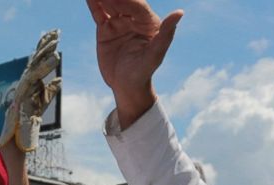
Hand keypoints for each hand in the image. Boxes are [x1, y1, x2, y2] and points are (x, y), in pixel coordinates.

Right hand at [0, 29, 62, 152]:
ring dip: (44, 59)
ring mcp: (21, 95)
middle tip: (55, 33)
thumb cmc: (26, 128)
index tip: (54, 36)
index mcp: (29, 87)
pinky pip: (31, 85)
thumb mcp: (41, 105)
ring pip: (33, 72)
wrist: (15, 148)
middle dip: (44, 47)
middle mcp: (24, 88)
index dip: (45, 50)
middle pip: (35, 63)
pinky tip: (51, 65)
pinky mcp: (19, 103)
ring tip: (56, 49)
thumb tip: (58, 80)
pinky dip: (41, 74)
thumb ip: (48, 93)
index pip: (37, 64)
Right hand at [87, 0, 183, 127]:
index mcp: (149, 23)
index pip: (137, 6)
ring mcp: (119, 23)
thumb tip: (180, 12)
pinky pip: (99, 14)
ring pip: (110, 5)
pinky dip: (94, 4)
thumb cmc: (144, 72)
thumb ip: (167, 33)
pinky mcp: (106, 29)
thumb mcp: (155, 55)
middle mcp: (134, 20)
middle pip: (122, 2)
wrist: (126, 87)